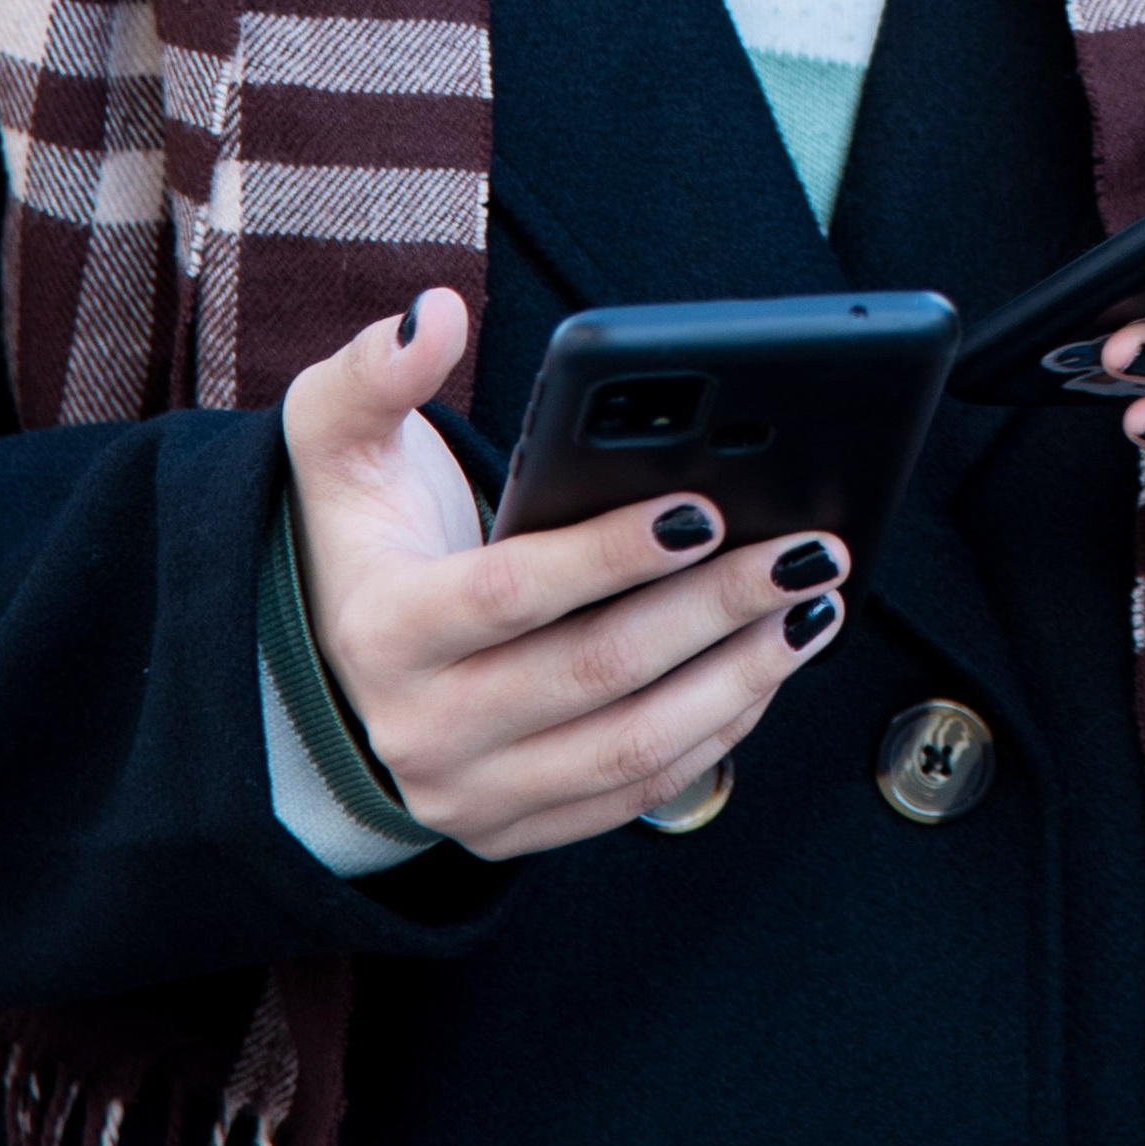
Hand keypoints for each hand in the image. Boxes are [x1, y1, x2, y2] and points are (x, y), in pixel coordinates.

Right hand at [280, 293, 846, 861]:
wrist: (332, 667)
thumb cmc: (363, 536)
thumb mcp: (335, 441)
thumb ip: (377, 371)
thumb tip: (437, 315)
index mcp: (384, 631)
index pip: (513, 593)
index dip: (612, 554)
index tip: (703, 508)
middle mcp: (421, 731)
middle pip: (596, 673)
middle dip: (717, 607)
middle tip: (804, 550)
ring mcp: (472, 796)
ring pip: (634, 747)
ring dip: (741, 677)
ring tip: (812, 606)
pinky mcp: (518, 830)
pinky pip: (639, 793)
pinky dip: (719, 733)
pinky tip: (770, 666)